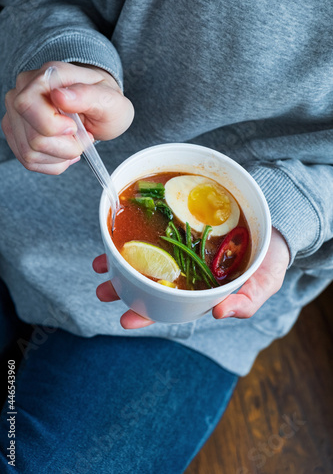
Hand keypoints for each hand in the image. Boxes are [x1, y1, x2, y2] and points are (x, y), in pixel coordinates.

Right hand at [1, 61, 133, 174]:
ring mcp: (17, 114)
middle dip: (64, 147)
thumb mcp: (110, 100)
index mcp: (46, 76)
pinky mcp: (17, 133)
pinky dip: (53, 163)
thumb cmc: (104, 102)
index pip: (27, 105)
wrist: (100, 109)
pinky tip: (65, 151)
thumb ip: (87, 96)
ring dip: (60, 156)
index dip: (53, 126)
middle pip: (32, 137)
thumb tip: (59, 96)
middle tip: (83, 137)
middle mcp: (24, 91)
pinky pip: (28, 160)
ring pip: (29, 153)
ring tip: (75, 143)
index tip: (75, 127)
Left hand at [92, 228, 289, 328]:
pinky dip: (137, 232)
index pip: (170, 307)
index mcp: (200, 291)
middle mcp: (186, 272)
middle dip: (124, 288)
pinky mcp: (181, 225)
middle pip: (150, 284)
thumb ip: (246, 301)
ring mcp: (181, 249)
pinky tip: (119, 233)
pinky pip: (155, 230)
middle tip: (102, 290)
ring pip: (145, 258)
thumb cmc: (268, 260)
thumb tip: (220, 313)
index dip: (148, 314)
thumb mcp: (264, 284)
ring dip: (121, 263)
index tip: (126, 319)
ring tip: (101, 263)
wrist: (274, 226)